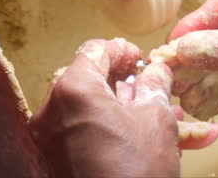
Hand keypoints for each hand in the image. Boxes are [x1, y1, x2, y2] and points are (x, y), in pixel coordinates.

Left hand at [30, 38, 217, 177]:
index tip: (141, 59)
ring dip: (130, 114)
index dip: (123, 51)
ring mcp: (49, 142)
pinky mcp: (54, 164)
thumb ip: (155, 84)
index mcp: (73, 90)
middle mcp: (52, 113)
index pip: (95, 51)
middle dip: (131, 87)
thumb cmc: (134, 173)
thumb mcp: (156, 119)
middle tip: (155, 89)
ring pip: (95, 115)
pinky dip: (114, 136)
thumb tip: (156, 70)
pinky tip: (146, 142)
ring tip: (167, 122)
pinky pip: (87, 138)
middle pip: (93, 84)